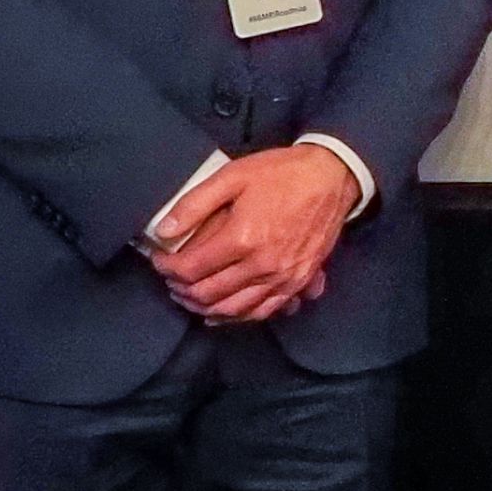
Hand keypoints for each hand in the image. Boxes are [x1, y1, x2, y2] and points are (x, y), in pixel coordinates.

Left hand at [150, 146, 356, 324]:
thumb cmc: (281, 173)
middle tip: (171, 280)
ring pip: (233, 309)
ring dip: (204, 308)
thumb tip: (162, 230)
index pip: (190, 269)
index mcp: (243, 238)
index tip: (159, 260)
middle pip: (208, 294)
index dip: (166, 268)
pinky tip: (222, 312)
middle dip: (181, 290)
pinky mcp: (298, 282)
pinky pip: (262, 312)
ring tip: (189, 297)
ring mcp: (283, 278)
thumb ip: (194, 203)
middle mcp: (262, 265)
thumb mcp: (233, 175)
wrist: (332, 177)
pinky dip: (237, 317)